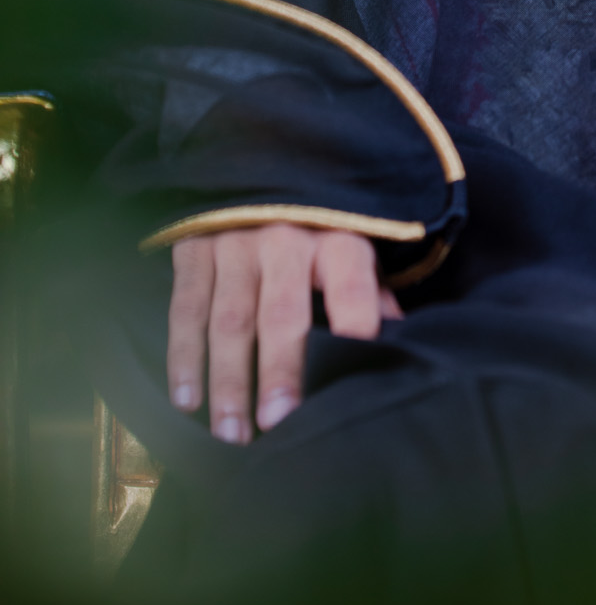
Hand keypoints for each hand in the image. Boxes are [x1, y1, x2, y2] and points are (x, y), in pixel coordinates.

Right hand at [167, 222, 401, 443]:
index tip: (352, 374)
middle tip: (277, 423)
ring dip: (228, 381)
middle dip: (280, 370)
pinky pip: (186, 308)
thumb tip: (403, 343)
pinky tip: (186, 401)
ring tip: (232, 434)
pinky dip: (184, 357)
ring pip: (230, 319)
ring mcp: (236, 243)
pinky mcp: (195, 249)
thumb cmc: (316, 226)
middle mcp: (286, 239)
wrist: (256, 170)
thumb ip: (373, 293)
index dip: (355, 326)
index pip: (352, 286)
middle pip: (283, 313)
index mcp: (337, 239)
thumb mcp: (353, 246)